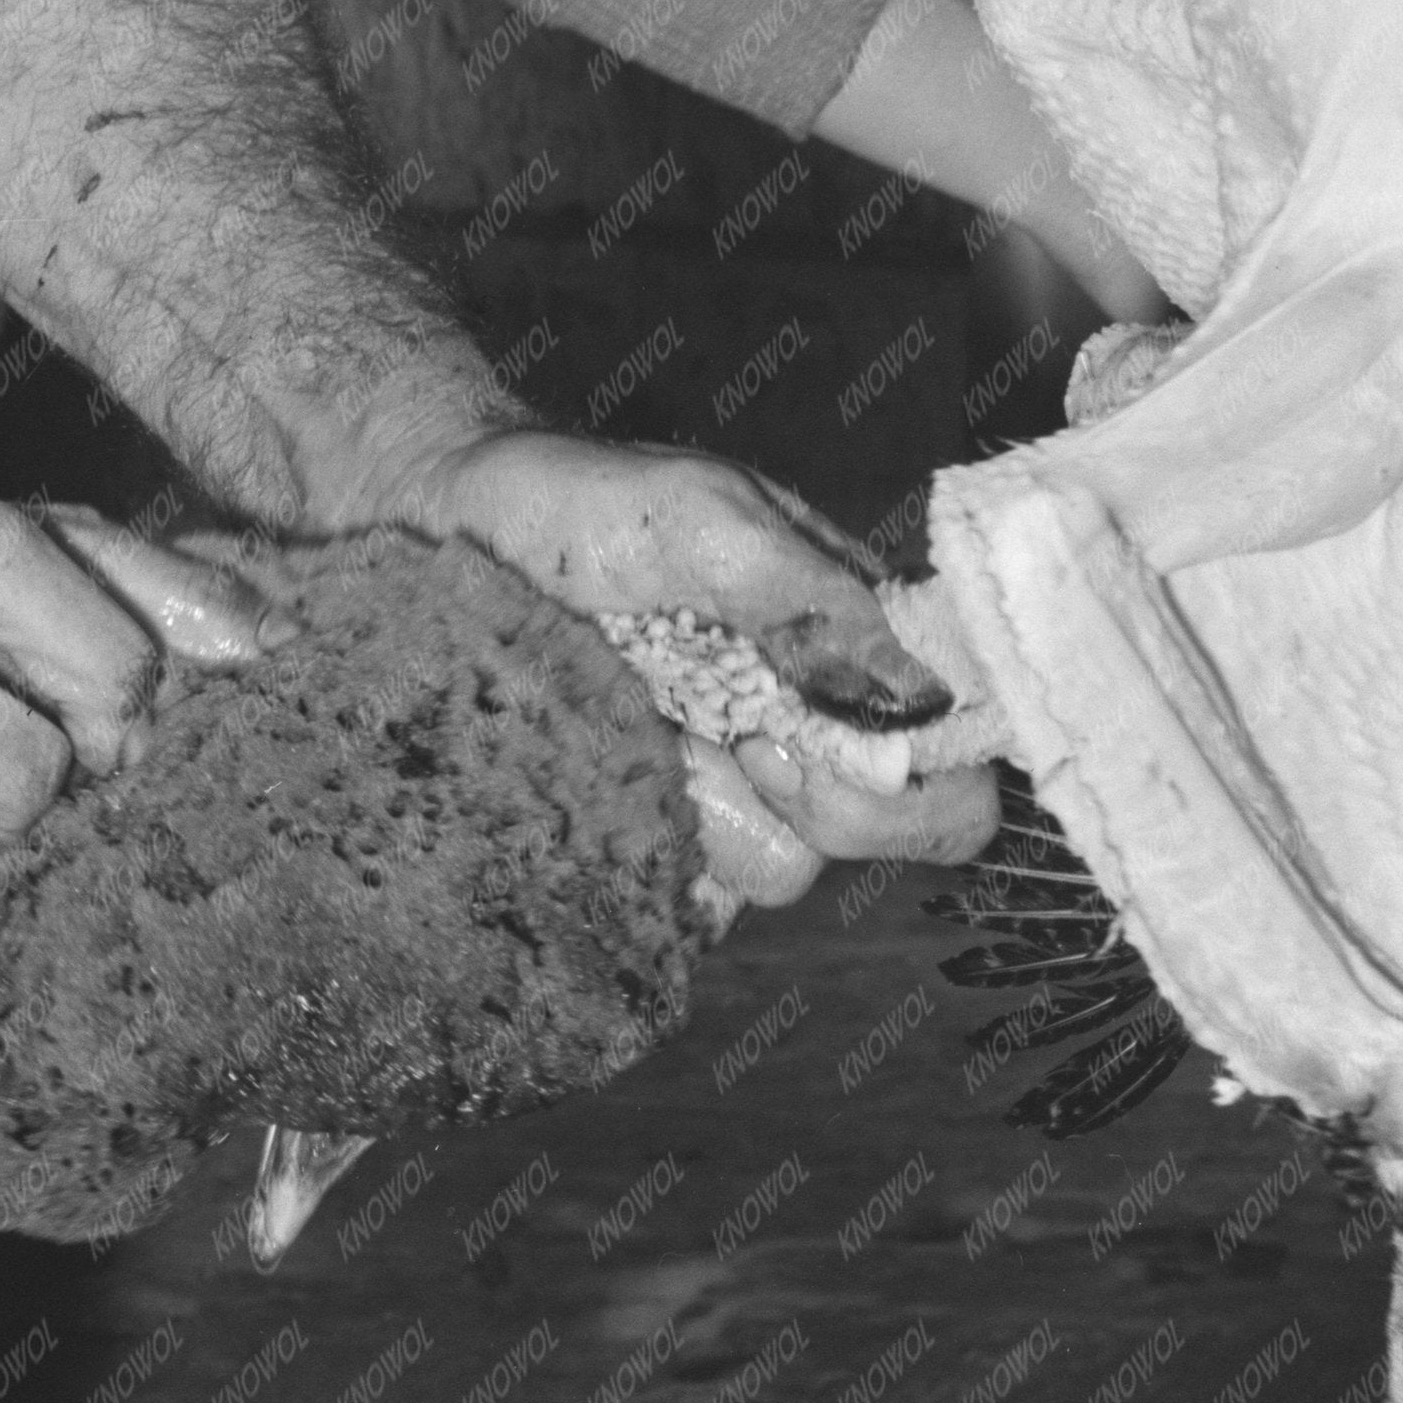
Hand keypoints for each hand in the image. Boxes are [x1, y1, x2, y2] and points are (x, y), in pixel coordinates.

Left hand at [394, 428, 1003, 897]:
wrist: (440, 530)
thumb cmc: (578, 504)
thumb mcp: (703, 512)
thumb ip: (813, 592)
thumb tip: (919, 692)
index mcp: (851, 645)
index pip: (962, 755)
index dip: (918, 779)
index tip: (808, 732)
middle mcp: (811, 726)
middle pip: (894, 835)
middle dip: (824, 805)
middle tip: (735, 742)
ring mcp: (734, 788)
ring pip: (779, 870)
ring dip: (705, 809)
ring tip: (628, 725)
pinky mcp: (653, 837)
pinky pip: (682, 899)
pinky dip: (640, 848)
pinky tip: (586, 774)